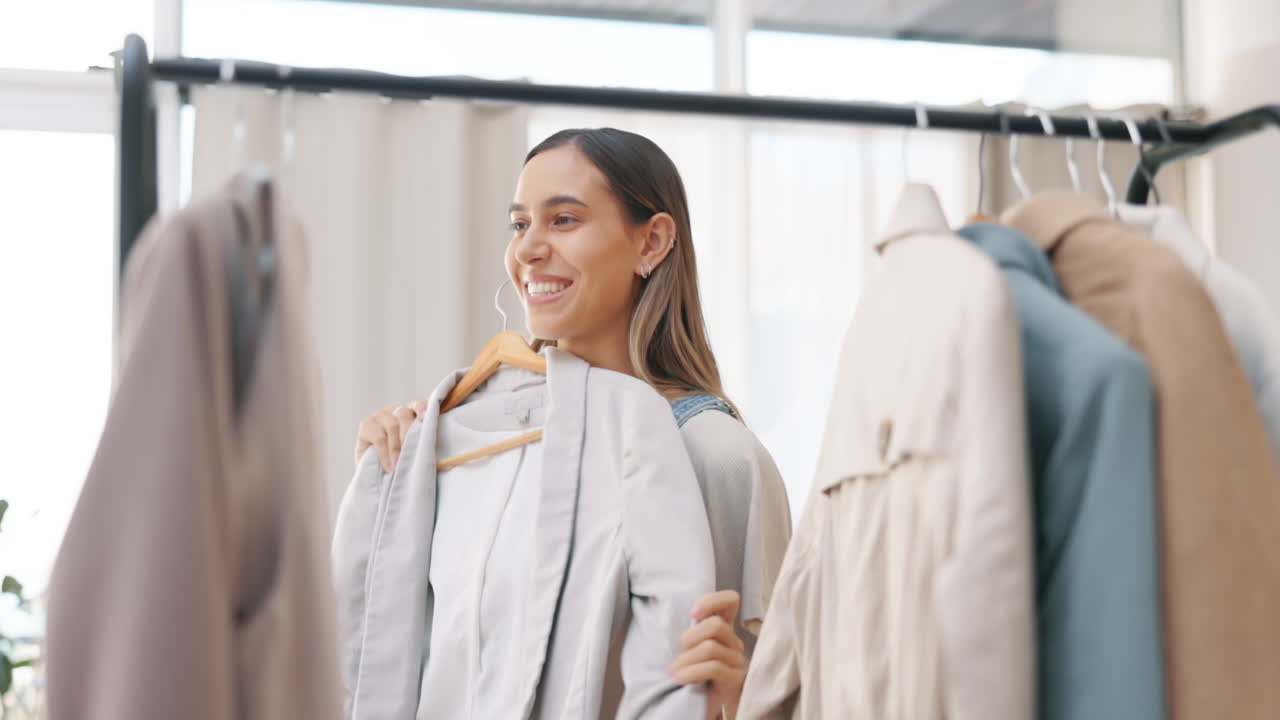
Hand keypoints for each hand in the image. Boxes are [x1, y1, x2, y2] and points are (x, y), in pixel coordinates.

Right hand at [354, 400, 425, 471]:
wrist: (377, 477)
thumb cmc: (401, 462)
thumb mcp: (414, 450)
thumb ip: (422, 440)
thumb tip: (433, 440)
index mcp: (410, 412)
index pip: (417, 404)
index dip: (422, 408)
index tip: (426, 418)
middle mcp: (394, 411)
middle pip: (404, 414)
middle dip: (409, 434)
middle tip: (412, 454)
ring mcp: (379, 416)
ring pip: (392, 425)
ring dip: (397, 447)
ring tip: (398, 465)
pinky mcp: (366, 425)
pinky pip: (379, 437)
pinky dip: (385, 453)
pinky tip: (389, 466)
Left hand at [670, 590, 744, 719]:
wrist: (697, 705)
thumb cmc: (690, 673)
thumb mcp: (688, 647)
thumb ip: (689, 630)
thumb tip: (669, 613)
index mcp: (723, 628)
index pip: (731, 601)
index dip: (712, 601)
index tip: (692, 613)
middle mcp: (734, 642)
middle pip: (715, 625)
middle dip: (690, 637)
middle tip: (678, 652)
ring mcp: (737, 661)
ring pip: (710, 647)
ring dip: (686, 659)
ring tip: (674, 669)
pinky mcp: (735, 679)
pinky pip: (713, 667)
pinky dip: (691, 672)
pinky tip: (679, 678)